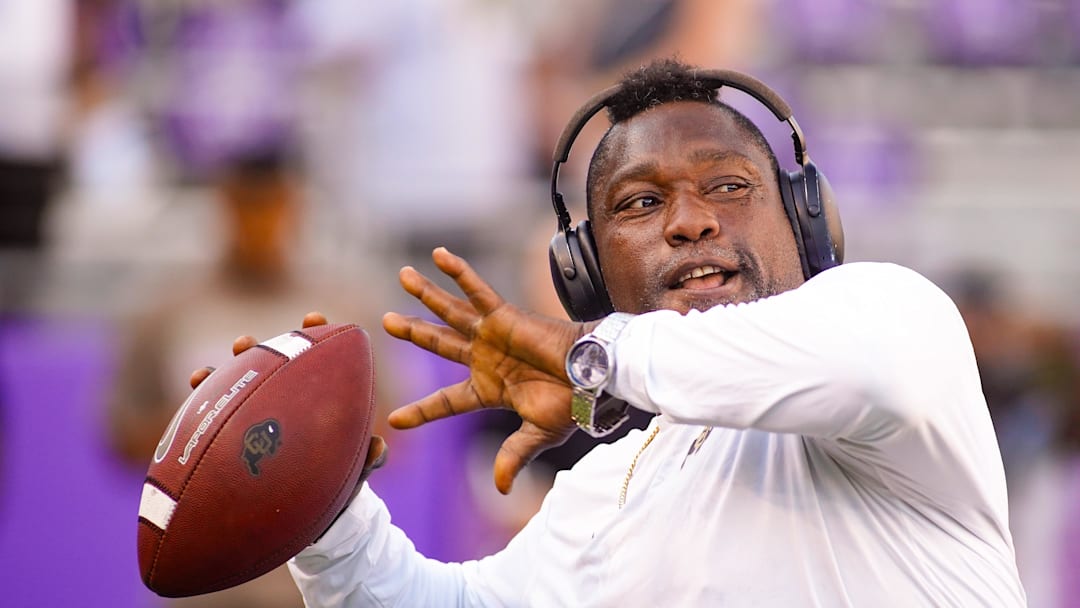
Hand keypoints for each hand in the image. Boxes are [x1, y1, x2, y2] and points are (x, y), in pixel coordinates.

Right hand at [187, 311, 387, 485]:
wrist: (315, 519)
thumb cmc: (339, 485)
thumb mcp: (355, 472)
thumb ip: (368, 459)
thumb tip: (378, 446)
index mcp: (314, 400)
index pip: (315, 359)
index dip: (313, 334)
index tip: (313, 318)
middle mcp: (283, 402)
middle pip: (268, 368)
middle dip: (255, 350)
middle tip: (245, 342)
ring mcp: (255, 421)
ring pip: (233, 392)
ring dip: (216, 378)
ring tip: (202, 372)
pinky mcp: (232, 444)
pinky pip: (210, 428)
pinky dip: (197, 416)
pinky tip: (185, 414)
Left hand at [382, 247, 596, 493]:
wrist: (594, 377)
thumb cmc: (571, 404)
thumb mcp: (536, 435)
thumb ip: (512, 457)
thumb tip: (498, 489)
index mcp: (488, 389)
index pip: (445, 402)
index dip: (421, 411)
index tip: (395, 421)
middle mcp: (484, 358)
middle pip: (438, 343)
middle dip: (412, 332)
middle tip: (385, 322)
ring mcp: (492, 334)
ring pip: (450, 312)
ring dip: (427, 295)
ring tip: (403, 276)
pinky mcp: (504, 315)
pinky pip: (477, 290)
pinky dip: (459, 273)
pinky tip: (439, 255)